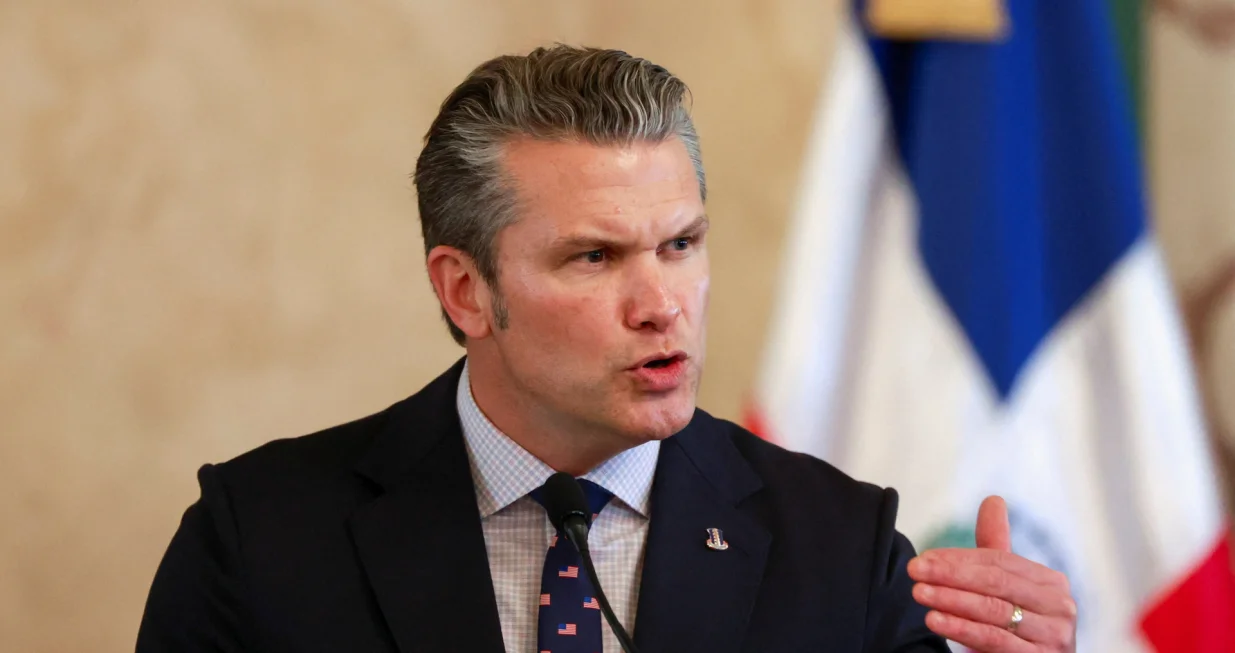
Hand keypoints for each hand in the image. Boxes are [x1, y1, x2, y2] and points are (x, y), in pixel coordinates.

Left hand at [906, 496, 1076, 651]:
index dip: (958, 559)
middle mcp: (1060, 607)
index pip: (999, 562)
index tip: (923, 558)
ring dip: (951, 600)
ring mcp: (1054, 635)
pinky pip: (994, 639)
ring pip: (993, 611)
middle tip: (915, 571)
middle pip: (996, 583)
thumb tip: (993, 499)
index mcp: (1051, 582)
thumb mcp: (1007, 587)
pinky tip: (935, 620)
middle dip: (950, 575)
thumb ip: (997, 547)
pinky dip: (962, 628)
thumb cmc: (1019, 627)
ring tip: (920, 594)